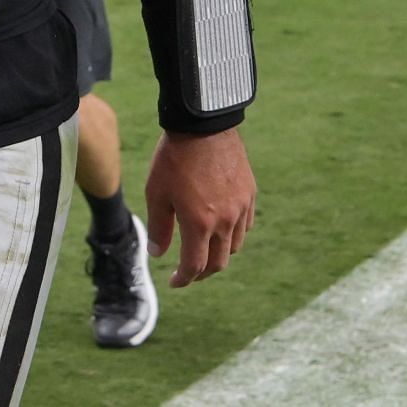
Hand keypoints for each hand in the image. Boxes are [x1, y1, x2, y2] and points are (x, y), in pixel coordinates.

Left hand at [143, 128, 256, 288]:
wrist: (203, 124)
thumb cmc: (174, 157)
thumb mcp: (157, 193)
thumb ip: (158, 227)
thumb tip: (158, 254)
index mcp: (199, 223)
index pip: (195, 266)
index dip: (184, 279)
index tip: (174, 281)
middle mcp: (224, 220)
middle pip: (219, 262)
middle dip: (202, 272)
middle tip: (189, 271)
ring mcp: (240, 207)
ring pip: (235, 245)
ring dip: (219, 254)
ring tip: (205, 249)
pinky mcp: (249, 193)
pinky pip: (245, 225)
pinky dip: (233, 234)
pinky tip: (221, 228)